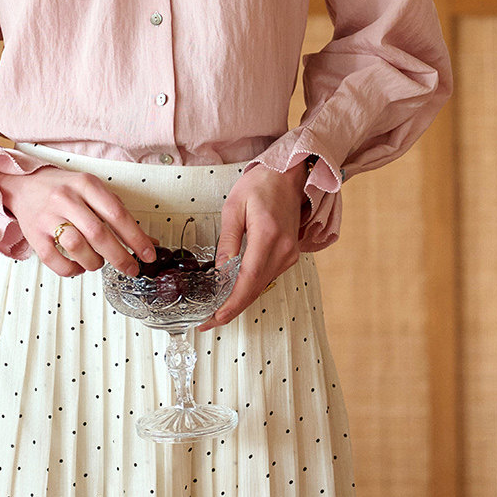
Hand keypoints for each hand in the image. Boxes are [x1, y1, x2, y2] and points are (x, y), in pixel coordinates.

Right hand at [0, 166, 156, 278]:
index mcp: (85, 184)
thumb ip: (118, 212)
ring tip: (98, 262)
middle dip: (120, 256)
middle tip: (131, 268)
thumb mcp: (92, 191)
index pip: (117, 214)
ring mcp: (48, 217)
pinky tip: (78, 265)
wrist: (23, 185)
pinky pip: (54, 260)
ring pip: (76, 246)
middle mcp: (66, 199)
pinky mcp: (34, 235)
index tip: (148, 254)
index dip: (136, 237)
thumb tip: (146, 240)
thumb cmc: (62, 189)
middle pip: (98, 233)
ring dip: (94, 261)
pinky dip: (71, 269)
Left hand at [195, 163, 304, 331]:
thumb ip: (227, 241)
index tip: (215, 317)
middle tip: (207, 321)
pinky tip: (232, 292)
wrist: (289, 175)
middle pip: (255, 289)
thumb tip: (219, 271)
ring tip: (214, 310)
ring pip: (261, 286)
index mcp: (268, 236)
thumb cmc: (262, 184)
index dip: (231, 303)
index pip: (248, 279)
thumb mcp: (234, 208)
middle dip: (230, 309)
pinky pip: (266, 278)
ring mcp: (289, 254)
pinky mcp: (289, 255)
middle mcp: (283, 250)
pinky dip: (249, 288)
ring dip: (239, 301)